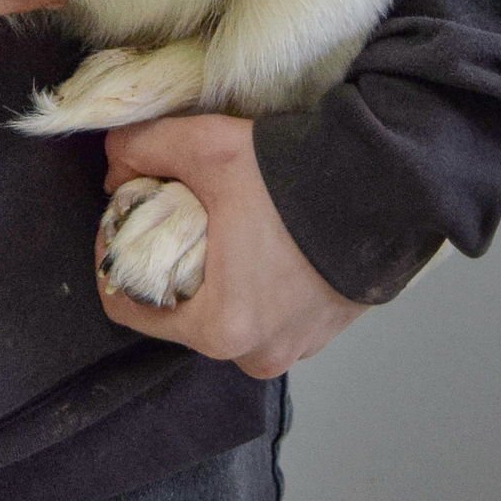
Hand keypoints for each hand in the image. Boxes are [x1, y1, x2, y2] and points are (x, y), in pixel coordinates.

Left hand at [97, 115, 369, 376]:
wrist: (387, 180)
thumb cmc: (294, 178)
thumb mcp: (201, 147)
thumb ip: (140, 150)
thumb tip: (116, 164)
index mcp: (221, 328)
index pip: (131, 309)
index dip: (114, 259)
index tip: (121, 220)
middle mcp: (259, 352)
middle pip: (180, 308)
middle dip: (164, 260)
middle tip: (166, 209)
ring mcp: (297, 345)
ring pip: (225, 307)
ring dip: (210, 268)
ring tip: (211, 217)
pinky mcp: (324, 327)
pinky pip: (266, 306)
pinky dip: (250, 275)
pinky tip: (252, 231)